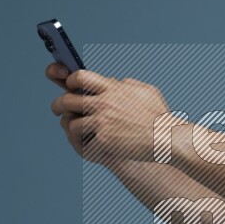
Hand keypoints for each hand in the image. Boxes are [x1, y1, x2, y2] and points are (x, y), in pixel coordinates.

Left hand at [48, 67, 169, 163]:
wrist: (167, 138)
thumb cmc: (160, 117)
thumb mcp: (147, 92)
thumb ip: (129, 84)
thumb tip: (117, 82)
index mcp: (113, 89)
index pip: (80, 76)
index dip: (71, 81)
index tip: (70, 87)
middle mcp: (105, 103)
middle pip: (67, 100)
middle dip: (58, 105)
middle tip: (57, 109)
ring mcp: (102, 122)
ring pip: (72, 124)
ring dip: (72, 128)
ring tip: (76, 132)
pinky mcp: (104, 139)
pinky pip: (85, 142)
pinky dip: (87, 145)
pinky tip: (93, 146)